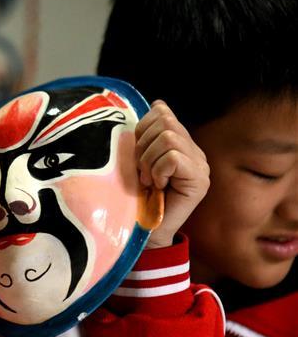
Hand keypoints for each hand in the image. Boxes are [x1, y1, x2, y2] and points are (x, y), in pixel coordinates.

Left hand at [135, 101, 209, 248]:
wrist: (143, 232)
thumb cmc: (135, 197)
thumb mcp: (137, 159)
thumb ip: (146, 135)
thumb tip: (157, 104)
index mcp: (180, 143)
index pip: (162, 113)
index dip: (141, 130)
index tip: (136, 155)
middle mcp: (194, 151)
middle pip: (165, 122)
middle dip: (143, 146)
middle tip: (141, 171)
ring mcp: (200, 165)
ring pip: (168, 138)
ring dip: (149, 160)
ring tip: (148, 180)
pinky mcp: (200, 179)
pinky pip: (172, 157)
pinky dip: (157, 170)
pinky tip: (157, 186)